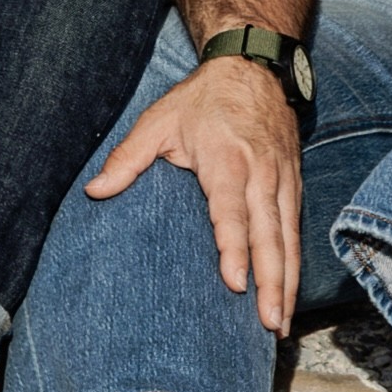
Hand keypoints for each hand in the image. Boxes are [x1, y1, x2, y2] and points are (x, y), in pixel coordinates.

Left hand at [83, 54, 303, 332]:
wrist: (255, 66)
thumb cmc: (203, 98)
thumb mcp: (159, 119)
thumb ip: (128, 157)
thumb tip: (95, 190)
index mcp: (227, 159)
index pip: (231, 211)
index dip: (234, 248)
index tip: (235, 284)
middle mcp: (261, 173)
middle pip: (269, 235)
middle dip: (271, 281)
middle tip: (270, 323)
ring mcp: (282, 181)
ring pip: (288, 238)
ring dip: (287, 282)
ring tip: (281, 324)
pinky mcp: (294, 185)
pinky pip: (295, 231)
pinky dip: (295, 265)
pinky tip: (288, 296)